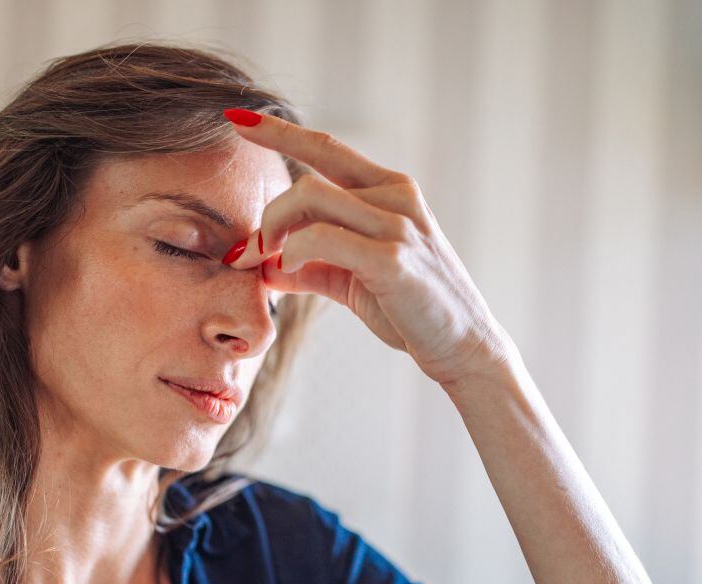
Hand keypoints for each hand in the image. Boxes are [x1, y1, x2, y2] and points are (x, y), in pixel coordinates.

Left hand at [221, 108, 516, 388]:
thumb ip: (314, 268)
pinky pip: (321, 238)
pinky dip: (294, 252)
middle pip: (308, 176)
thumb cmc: (412, 311)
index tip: (237, 118)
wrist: (464, 347)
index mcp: (391, 190)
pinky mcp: (392, 258)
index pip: (327, 147)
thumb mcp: (356, 282)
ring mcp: (398, 225)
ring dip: (274, 229)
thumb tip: (266, 269)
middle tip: (251, 251)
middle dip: (269, 212)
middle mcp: (397, 196)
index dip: (279, 131)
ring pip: (309, 198)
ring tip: (269, 261)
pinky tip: (289, 270)